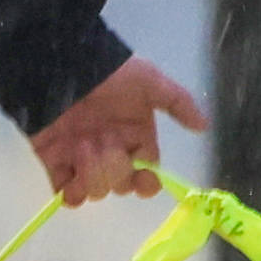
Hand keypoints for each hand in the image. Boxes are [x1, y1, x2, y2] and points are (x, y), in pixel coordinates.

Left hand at [24, 56, 200, 207]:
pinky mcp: (55, 161)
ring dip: (92, 174)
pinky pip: (66, 192)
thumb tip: (205, 126)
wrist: (60, 67)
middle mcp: (111, 151)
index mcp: (135, 137)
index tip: (143, 179)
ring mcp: (82, 158)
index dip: (146, 183)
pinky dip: (70, 194)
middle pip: (122, 184)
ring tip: (81, 147)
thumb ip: (177, 103)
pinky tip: (71, 180)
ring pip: (96, 190)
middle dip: (115, 171)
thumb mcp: (149, 81)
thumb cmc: (109, 73)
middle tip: (102, 146)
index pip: (147, 172)